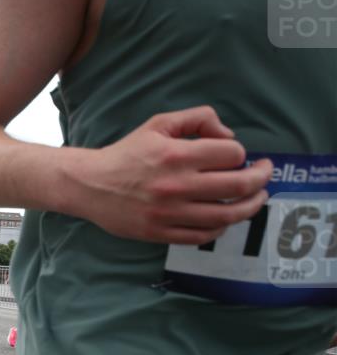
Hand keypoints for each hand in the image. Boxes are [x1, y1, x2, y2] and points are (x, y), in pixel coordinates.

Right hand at [72, 106, 271, 244]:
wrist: (89, 184)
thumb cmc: (126, 153)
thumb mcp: (158, 124)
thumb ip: (197, 119)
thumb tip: (229, 136)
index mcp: (175, 155)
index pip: (231, 154)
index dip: (241, 153)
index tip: (238, 156)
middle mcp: (175, 185)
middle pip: (238, 186)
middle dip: (260, 179)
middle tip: (264, 175)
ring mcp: (169, 213)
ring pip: (226, 215)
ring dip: (250, 207)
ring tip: (257, 199)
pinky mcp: (160, 233)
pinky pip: (202, 236)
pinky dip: (221, 228)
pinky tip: (225, 219)